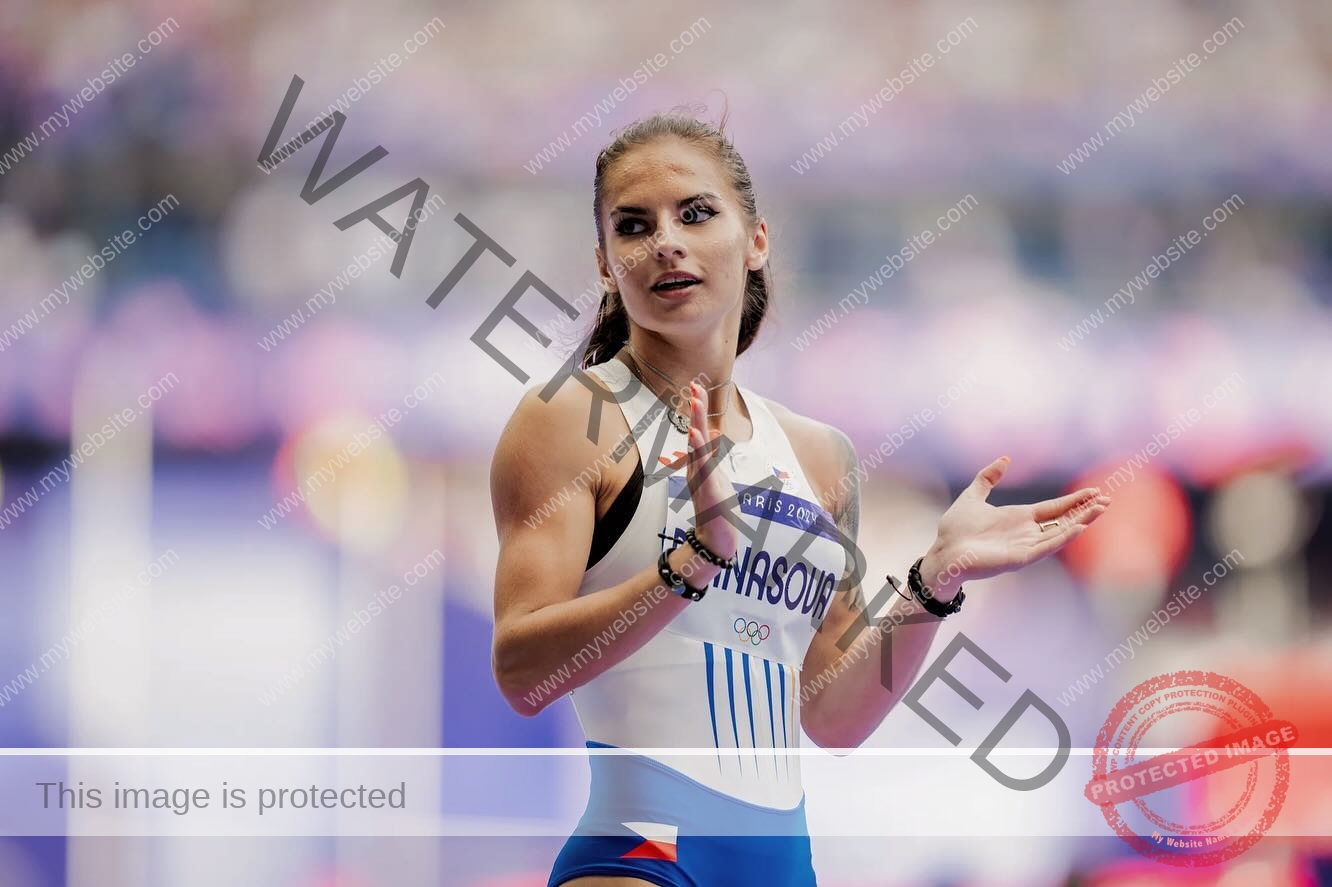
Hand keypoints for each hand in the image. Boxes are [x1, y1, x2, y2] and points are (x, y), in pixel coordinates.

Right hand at [685, 381, 739, 558]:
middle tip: (694, 386)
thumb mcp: (716, 478)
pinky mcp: (708, 490)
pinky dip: (701, 451)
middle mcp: (697, 469)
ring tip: (694, 402)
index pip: (698, 432)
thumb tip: (713, 432)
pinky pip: (704, 467)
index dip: (698, 410)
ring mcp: (701, 478)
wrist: (715, 541)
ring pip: (698, 446)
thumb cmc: (716, 511)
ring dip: (696, 423)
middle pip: (695, 433)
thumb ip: (712, 456)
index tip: (697, 387)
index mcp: (700, 465)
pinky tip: (697, 436)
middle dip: (696, 410)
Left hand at [920, 456, 1109, 590]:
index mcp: (1019, 518)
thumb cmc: (955, 529)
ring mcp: (1025, 546)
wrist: (943, 552)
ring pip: (1060, 532)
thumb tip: (1005, 459)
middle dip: (1085, 511)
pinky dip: (1063, 537)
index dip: (1074, 500)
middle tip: (1107, 500)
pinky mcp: (1020, 558)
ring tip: (1100, 510)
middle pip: (1063, 520)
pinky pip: (1046, 547)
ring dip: (1080, 522)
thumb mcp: (973, 496)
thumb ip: (988, 478)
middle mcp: (1026, 532)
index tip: (1094, 492)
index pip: (1054, 508)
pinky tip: (1078, 528)